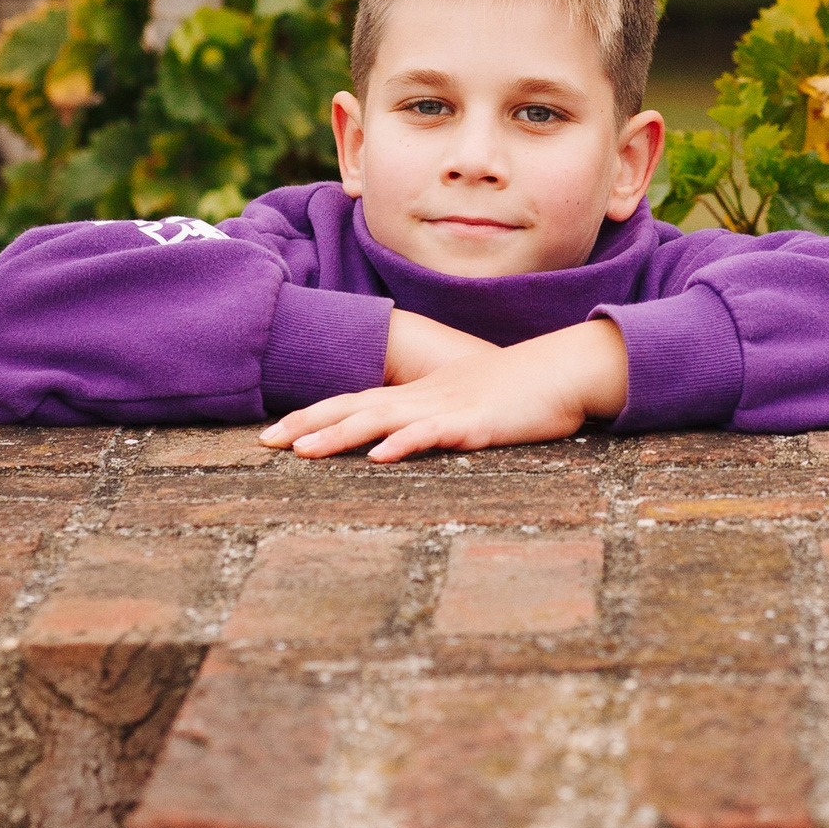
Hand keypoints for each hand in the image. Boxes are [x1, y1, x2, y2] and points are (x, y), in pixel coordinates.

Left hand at [259, 318, 630, 459]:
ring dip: (340, 434)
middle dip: (307, 424)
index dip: (313, 415)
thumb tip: (403, 441)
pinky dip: (405, 443)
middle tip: (262, 443)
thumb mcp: (467, 406)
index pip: (355, 400)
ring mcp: (448, 407)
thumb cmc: (519, 393)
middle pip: (355, 405)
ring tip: (302, 451)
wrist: (566, 370)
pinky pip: (434, 433)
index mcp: (419, 394)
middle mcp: (424, 397)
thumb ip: (435, 420)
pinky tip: (380, 457)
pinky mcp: (476, 423)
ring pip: (384, 420)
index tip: (273, 435)